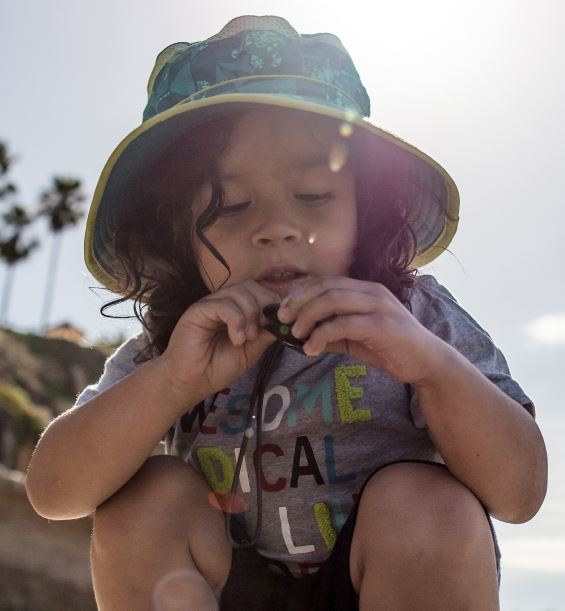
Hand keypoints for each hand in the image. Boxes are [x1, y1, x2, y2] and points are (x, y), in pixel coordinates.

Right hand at [160, 281, 279, 401]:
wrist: (191, 382)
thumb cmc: (217, 368)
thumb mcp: (251, 351)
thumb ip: (265, 334)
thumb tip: (285, 322)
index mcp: (238, 310)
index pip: (260, 292)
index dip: (273, 303)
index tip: (278, 324)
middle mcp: (225, 303)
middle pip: (251, 286)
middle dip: (263, 305)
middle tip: (262, 330)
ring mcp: (211, 304)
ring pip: (238, 292)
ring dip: (250, 314)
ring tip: (247, 338)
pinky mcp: (198, 310)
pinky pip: (222, 304)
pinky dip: (236, 320)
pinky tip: (237, 339)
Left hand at [277, 276, 448, 385]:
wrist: (426, 363)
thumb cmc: (391, 348)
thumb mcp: (356, 338)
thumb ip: (332, 333)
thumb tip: (302, 337)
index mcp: (366, 290)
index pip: (327, 281)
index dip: (301, 292)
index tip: (283, 308)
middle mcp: (372, 292)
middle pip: (326, 287)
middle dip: (299, 301)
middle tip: (282, 318)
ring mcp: (379, 307)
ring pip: (333, 300)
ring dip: (308, 316)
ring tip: (295, 333)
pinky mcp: (382, 326)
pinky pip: (344, 324)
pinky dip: (322, 334)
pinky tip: (311, 348)